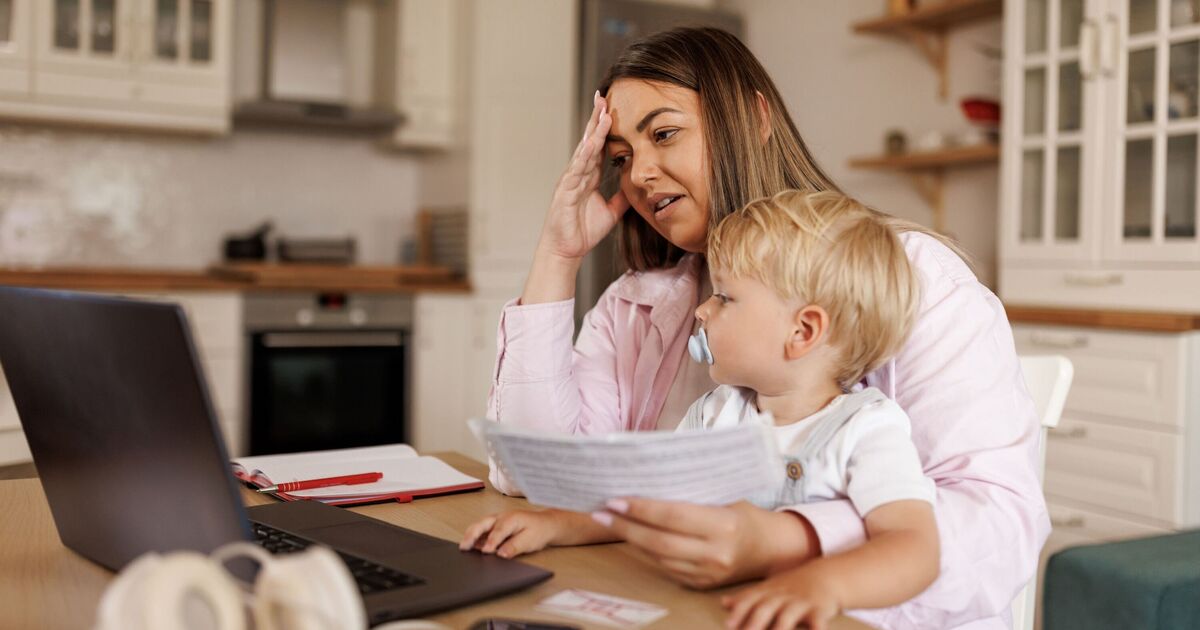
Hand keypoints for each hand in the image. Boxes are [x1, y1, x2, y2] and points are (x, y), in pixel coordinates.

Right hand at [459, 510, 562, 558]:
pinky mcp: (494, 525)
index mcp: (511, 519)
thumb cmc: (539, 530)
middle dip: (472, 535)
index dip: (490, 542)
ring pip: (479, 525)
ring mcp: (496, 520)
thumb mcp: (530, 540)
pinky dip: (474, 537)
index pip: (497, 531)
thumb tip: (501, 554)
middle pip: (482, 524)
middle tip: (464, 547)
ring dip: (470, 535)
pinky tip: (471, 547)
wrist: (545, 524)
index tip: (485, 552)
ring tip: (464, 547)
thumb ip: (514, 547)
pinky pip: (481, 530)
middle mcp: (501, 517)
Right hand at [537, 91, 630, 261]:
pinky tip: (592, 142)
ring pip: (584, 150)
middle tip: (603, 96)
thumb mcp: (611, 212)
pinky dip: (585, 154)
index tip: (612, 108)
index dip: (606, 128)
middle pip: (590, 140)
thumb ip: (622, 198)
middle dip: (597, 119)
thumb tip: (637, 187)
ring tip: (602, 111)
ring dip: (594, 131)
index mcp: (589, 176)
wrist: (566, 251)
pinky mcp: (565, 190)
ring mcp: (570, 180)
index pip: (599, 146)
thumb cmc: (583, 231)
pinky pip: (577, 169)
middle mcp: (579, 173)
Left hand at [594, 499, 818, 589]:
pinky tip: (632, 537)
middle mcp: (716, 553)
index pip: (673, 516)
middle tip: (601, 512)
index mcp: (723, 525)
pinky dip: (647, 552)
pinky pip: (667, 568)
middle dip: (626, 526)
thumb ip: (691, 496)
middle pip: (660, 542)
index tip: (615, 499)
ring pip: (659, 558)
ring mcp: (709, 574)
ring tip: (610, 522)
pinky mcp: (702, 584)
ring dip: (631, 540)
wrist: (772, 549)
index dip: (641, 509)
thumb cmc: (744, 513)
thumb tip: (647, 483)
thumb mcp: (724, 497)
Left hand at [721, 564, 842, 629]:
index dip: (739, 612)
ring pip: (788, 616)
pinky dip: (816, 629)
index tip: (729, 625)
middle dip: (755, 621)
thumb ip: (747, 597)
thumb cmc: (792, 587)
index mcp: (768, 592)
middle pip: (766, 608)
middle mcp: (782, 597)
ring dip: (780, 627)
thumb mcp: (769, 588)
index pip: (750, 601)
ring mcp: (801, 603)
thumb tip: (723, 603)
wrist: (826, 576)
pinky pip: (818, 621)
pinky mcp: (819, 611)